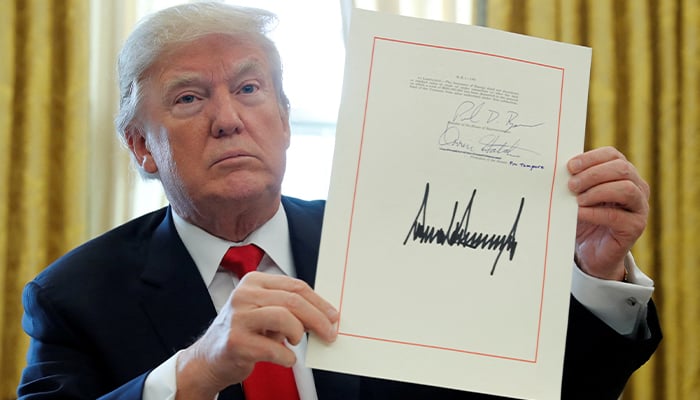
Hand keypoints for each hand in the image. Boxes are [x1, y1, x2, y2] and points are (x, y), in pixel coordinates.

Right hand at [175, 273, 338, 398]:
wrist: (210, 358)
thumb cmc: (242, 333)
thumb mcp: (263, 310)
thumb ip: (288, 307)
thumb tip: (323, 315)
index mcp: (253, 282)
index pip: (295, 286)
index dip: (319, 302)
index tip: (332, 315)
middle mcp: (244, 296)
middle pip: (293, 301)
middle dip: (317, 318)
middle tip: (329, 333)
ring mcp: (238, 318)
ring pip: (285, 318)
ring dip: (299, 333)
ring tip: (296, 341)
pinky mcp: (236, 342)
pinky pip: (274, 348)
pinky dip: (287, 356)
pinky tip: (286, 358)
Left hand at [567, 146, 649, 280]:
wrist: (591, 251)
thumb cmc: (584, 218)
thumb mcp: (579, 195)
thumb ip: (576, 181)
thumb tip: (561, 170)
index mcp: (624, 174)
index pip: (613, 155)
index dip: (591, 158)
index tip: (570, 167)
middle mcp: (637, 187)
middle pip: (622, 169)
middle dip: (593, 174)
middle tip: (571, 185)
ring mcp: (640, 207)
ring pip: (626, 189)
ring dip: (597, 192)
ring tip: (577, 200)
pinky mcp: (636, 227)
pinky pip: (617, 216)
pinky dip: (594, 213)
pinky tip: (579, 213)